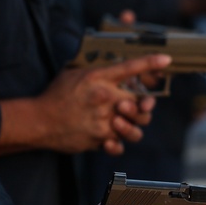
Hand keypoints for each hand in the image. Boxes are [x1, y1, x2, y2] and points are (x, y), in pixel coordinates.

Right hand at [0, 54, 168, 154]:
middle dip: (144, 107)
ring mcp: (104, 121)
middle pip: (142, 104)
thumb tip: (108, 61)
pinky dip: (118, 144)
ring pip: (136, 128)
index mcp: (99, 79)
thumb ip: (95, 69)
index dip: (150, 62)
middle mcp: (105, 99)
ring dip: (133, 127)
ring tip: (121, 124)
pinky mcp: (99, 139)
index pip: (130, 67)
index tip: (166, 59)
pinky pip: (120, 145)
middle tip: (137, 107)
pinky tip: (111, 140)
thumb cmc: (56, 95)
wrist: (39, 121)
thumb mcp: (74, 73)